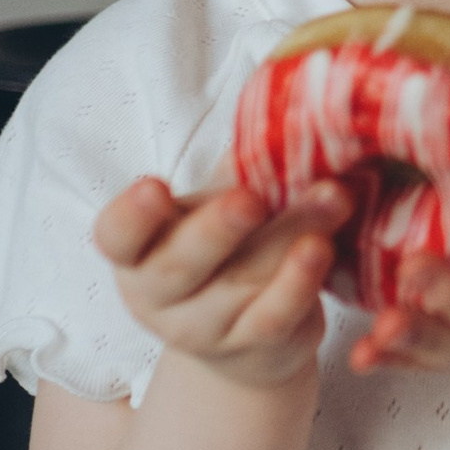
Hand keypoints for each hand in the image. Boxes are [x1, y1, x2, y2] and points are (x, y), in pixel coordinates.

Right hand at [93, 174, 349, 388]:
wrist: (246, 331)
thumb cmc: (229, 245)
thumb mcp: (218, 204)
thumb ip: (239, 166)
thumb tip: (285, 102)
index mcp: (138, 249)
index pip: (116, 236)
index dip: (131, 216)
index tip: (155, 185)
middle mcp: (157, 295)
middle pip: (178, 265)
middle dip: (215, 230)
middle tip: (250, 198)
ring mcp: (200, 328)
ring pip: (240, 284)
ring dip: (287, 239)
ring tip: (332, 199)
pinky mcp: (248, 347)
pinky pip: (271, 318)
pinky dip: (298, 285)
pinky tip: (323, 249)